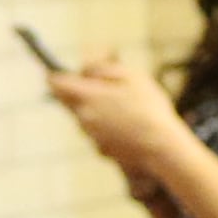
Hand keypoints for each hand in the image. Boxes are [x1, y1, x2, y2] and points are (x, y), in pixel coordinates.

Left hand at [45, 46, 191, 179]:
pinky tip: (130, 126)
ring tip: (126, 108)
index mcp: (86, 96)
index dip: (57, 76)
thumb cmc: (148, 108)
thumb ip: (101, 67)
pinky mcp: (102, 150)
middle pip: (71, 102)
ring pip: (86, 118)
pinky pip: (100, 134)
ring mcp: (91, 136)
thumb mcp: (129, 76)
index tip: (61, 73)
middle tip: (106, 88)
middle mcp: (83, 118)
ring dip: (98, 111)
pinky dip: (109, 128)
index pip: (56, 84)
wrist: (161, 147)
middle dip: (83, 93)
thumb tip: (83, 68)